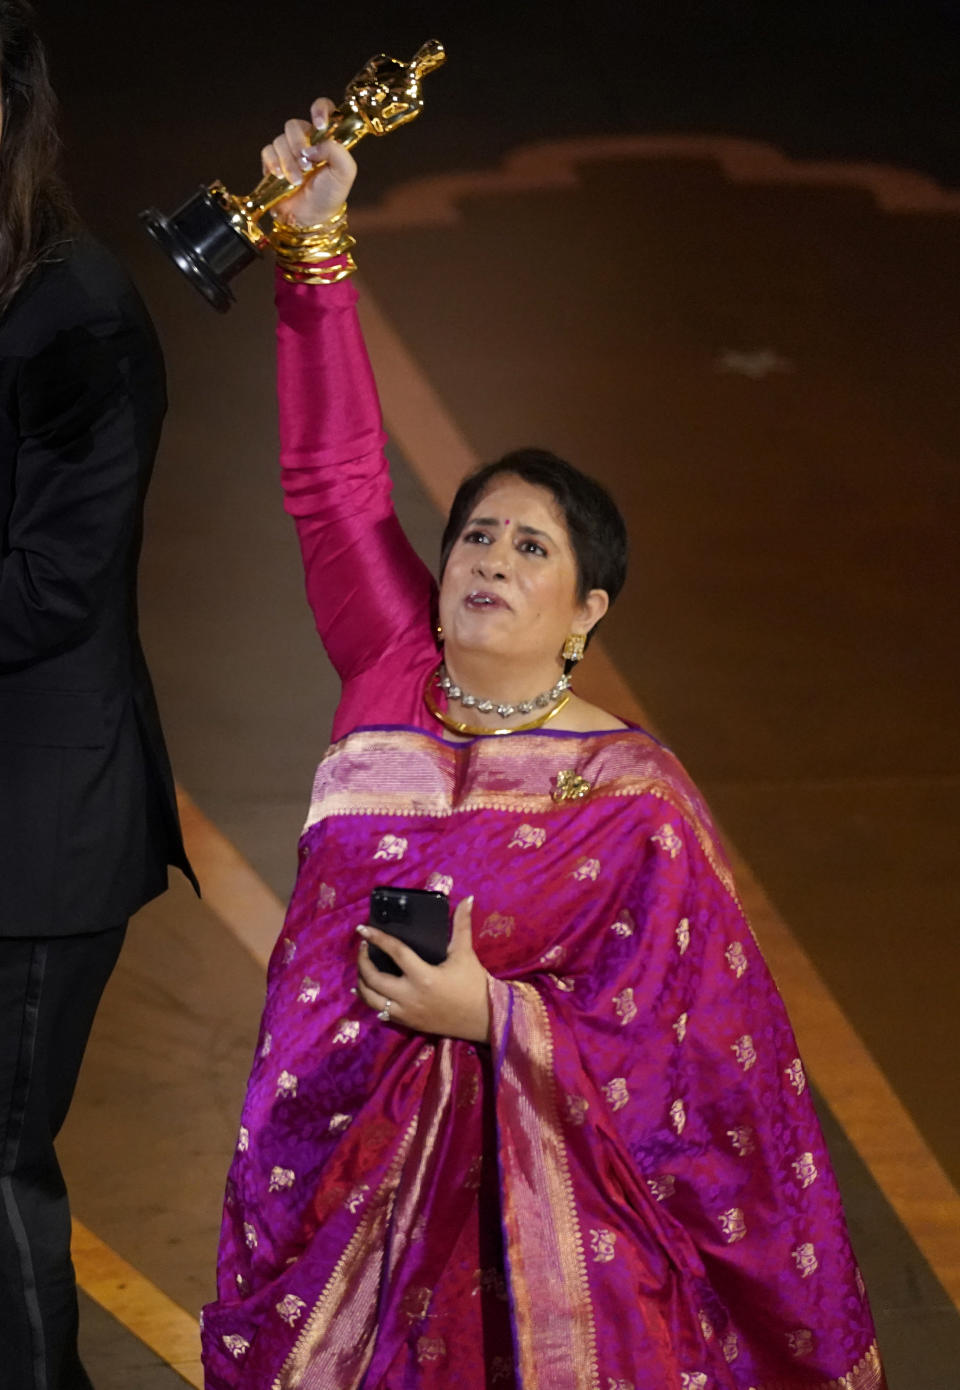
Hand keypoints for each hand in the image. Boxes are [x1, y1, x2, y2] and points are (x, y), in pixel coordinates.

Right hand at [260, 97, 356, 226]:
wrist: (312, 217)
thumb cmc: (330, 195)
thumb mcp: (344, 173)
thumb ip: (338, 152)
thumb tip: (314, 146)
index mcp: (325, 137)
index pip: (322, 108)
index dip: (319, 109)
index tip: (320, 124)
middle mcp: (306, 140)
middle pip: (294, 125)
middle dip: (298, 144)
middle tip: (306, 165)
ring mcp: (288, 150)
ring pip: (280, 140)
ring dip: (288, 162)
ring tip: (297, 181)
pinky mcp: (273, 161)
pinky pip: (267, 151)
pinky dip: (273, 163)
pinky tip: (280, 177)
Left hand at [355, 896, 489, 1044]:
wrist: (484, 1018)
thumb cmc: (474, 984)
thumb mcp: (465, 953)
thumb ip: (462, 925)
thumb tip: (467, 899)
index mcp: (424, 976)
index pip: (395, 953)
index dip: (377, 938)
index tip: (362, 929)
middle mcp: (410, 996)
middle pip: (374, 979)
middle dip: (363, 961)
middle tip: (363, 947)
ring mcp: (407, 1012)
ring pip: (371, 999)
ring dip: (362, 982)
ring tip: (362, 968)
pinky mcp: (408, 1023)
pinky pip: (380, 1012)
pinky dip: (369, 1000)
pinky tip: (365, 990)